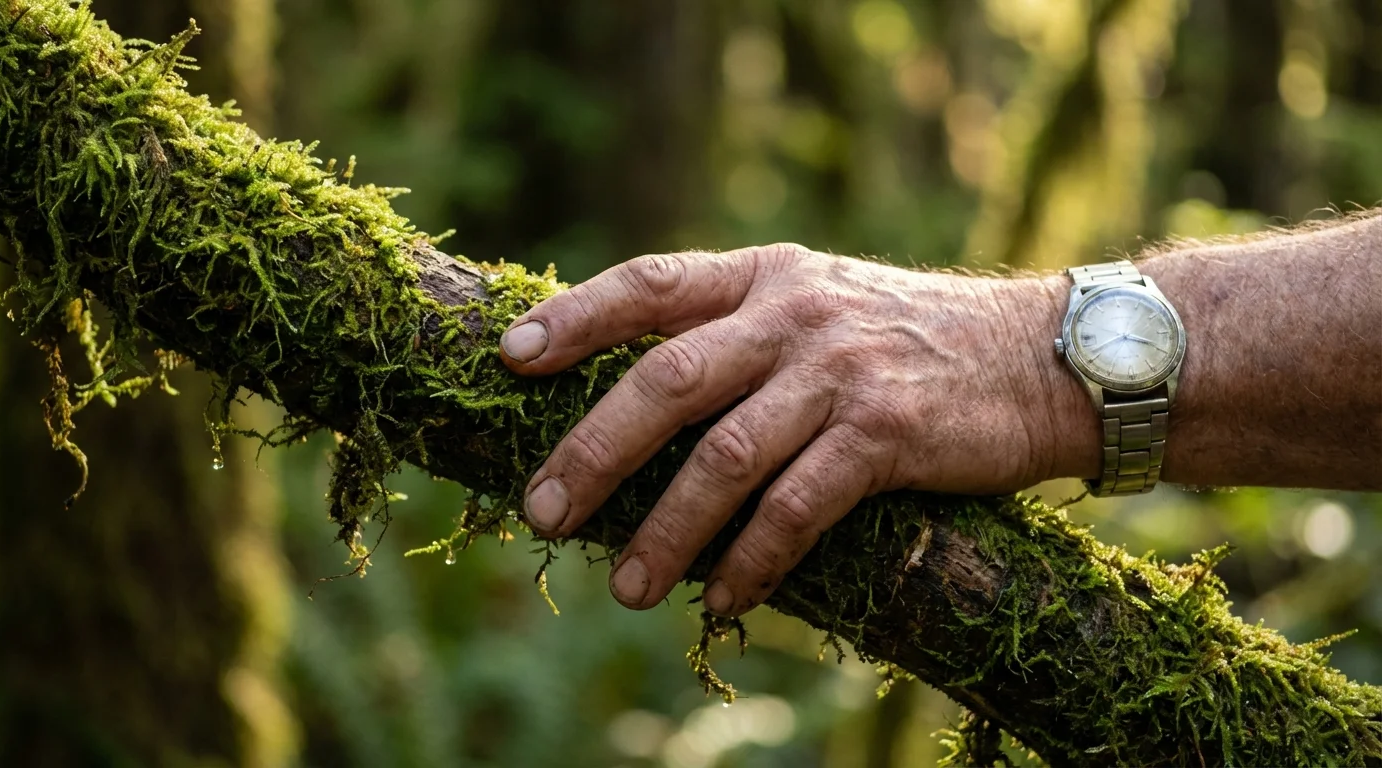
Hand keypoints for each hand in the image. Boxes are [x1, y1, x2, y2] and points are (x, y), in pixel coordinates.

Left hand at [499, 244, 1078, 616]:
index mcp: (767, 277)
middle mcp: (795, 314)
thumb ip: (740, 331)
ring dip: (666, 530)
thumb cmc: (910, 343)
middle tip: (545, 512)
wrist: (1040, 357)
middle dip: (593, 451)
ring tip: (626, 587)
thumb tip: (635, 400)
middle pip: (666, 380)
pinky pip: (797, 507)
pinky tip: (724, 599)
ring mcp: (840, 372)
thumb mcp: (822, 305)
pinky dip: (752, 560)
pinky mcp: (887, 433)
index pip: (649, 284)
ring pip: (723, 455)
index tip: (510, 357)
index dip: (575, 317)